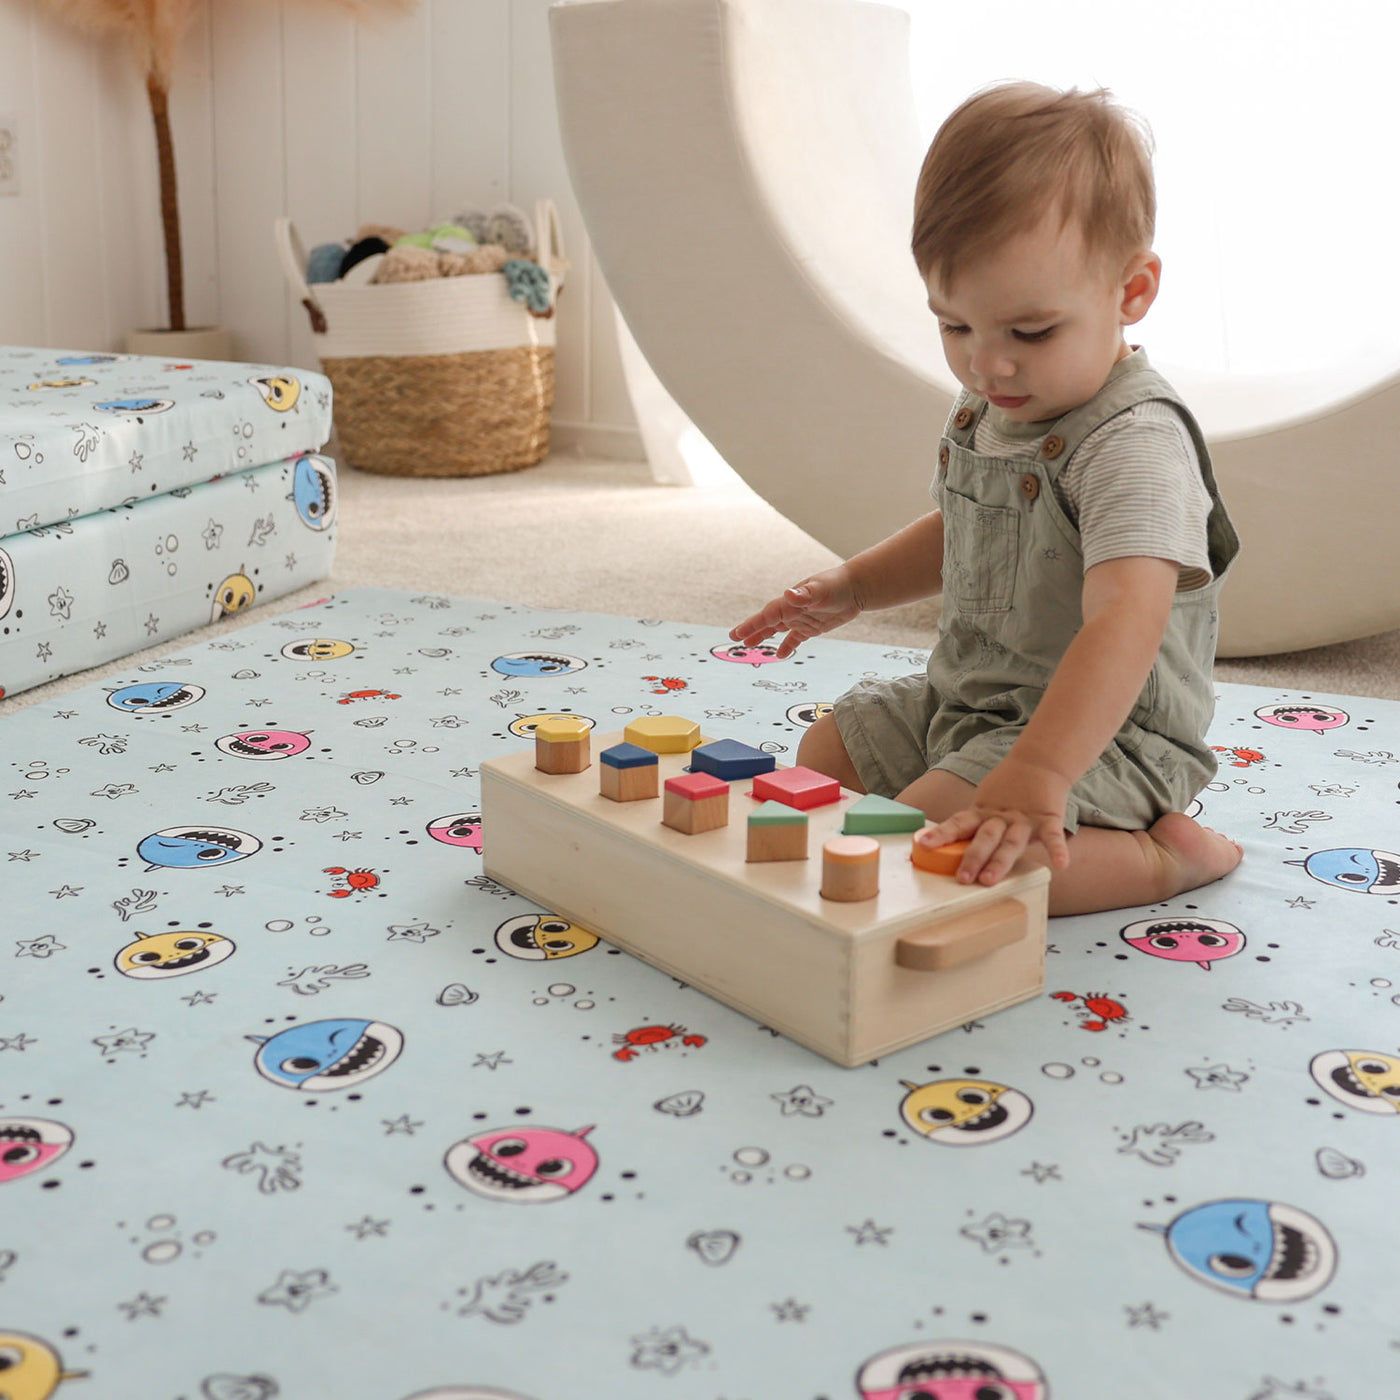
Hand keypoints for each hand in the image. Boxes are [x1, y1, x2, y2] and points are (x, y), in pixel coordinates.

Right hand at [728, 566, 860, 658]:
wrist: (856, 586)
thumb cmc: (838, 584)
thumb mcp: (821, 589)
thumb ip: (804, 594)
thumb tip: (789, 593)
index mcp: (790, 603)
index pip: (767, 615)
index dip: (752, 625)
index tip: (737, 634)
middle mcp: (792, 610)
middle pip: (768, 623)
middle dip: (752, 630)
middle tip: (735, 638)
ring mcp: (801, 618)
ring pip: (778, 630)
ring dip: (764, 637)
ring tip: (749, 645)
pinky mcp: (812, 626)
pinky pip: (796, 638)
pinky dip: (788, 646)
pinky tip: (780, 655)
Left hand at [914, 757, 1071, 885]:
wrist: (1040, 763)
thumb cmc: (1010, 790)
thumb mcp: (986, 804)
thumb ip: (974, 824)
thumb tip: (946, 845)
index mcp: (983, 813)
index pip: (959, 823)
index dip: (941, 834)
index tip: (923, 845)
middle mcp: (1001, 817)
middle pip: (985, 838)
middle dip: (972, 857)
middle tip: (962, 877)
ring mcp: (1025, 819)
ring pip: (1011, 842)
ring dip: (1000, 861)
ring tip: (990, 879)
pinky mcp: (1048, 818)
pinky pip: (1054, 836)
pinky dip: (1059, 849)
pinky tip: (1061, 864)